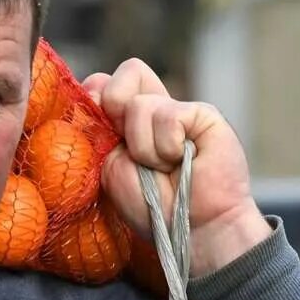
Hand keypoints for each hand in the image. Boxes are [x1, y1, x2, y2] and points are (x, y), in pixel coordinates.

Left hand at [82, 59, 269, 275]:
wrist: (190, 228)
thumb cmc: (151, 206)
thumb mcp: (111, 166)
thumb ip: (102, 129)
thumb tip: (96, 87)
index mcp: (128, 121)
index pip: (106, 82)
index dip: (96, 95)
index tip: (100, 126)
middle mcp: (155, 110)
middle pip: (129, 71)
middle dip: (117, 110)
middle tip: (129, 149)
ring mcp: (180, 110)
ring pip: (141, 104)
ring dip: (143, 147)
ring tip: (161, 168)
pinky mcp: (203, 114)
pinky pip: (168, 116)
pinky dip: (166, 147)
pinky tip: (181, 162)